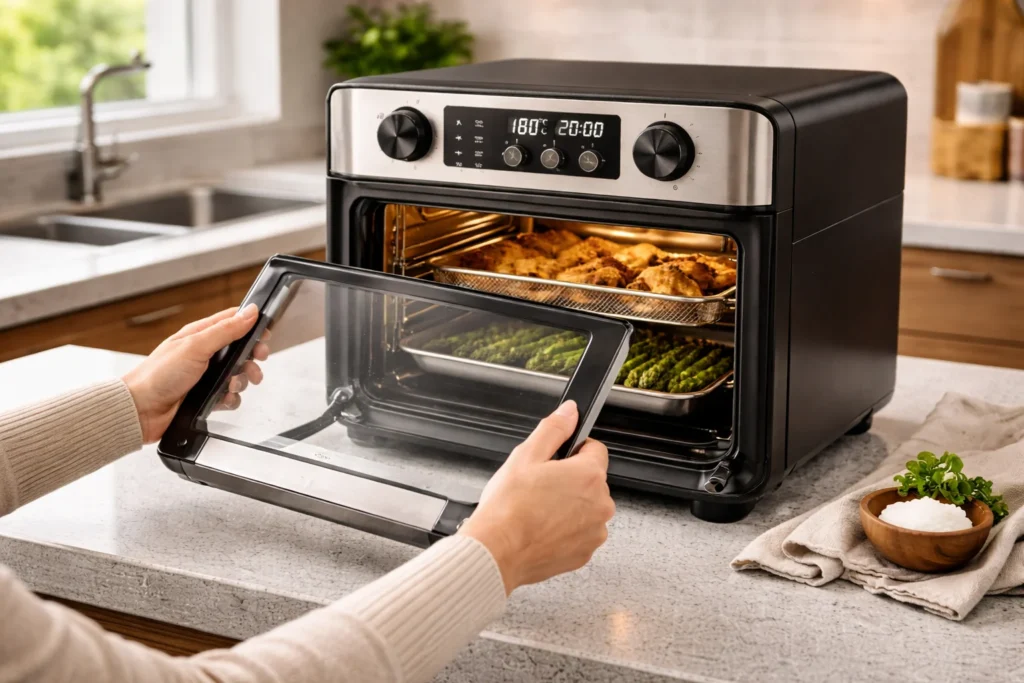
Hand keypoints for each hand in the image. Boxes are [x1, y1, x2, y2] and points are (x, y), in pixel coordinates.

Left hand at [122, 305, 269, 442]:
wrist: (141, 410)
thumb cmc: (158, 375)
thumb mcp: (196, 346)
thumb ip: (226, 330)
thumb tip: (250, 312)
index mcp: (200, 335)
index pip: (232, 321)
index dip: (251, 326)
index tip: (264, 334)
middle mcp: (204, 354)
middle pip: (241, 350)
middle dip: (252, 356)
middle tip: (257, 359)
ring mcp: (206, 376)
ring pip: (238, 374)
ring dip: (242, 380)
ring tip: (234, 384)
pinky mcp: (206, 396)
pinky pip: (230, 396)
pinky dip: (232, 398)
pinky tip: (224, 398)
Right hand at [458, 401, 614, 595]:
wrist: (497, 552)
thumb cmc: (508, 509)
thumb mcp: (526, 455)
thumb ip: (554, 429)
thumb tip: (570, 412)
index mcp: (589, 475)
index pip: (595, 449)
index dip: (573, 450)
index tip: (557, 459)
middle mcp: (600, 504)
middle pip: (591, 480)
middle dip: (569, 479)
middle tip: (539, 486)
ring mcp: (594, 532)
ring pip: (586, 508)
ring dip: (568, 506)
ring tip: (538, 510)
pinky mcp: (585, 553)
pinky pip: (580, 533)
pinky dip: (565, 530)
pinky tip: (542, 528)